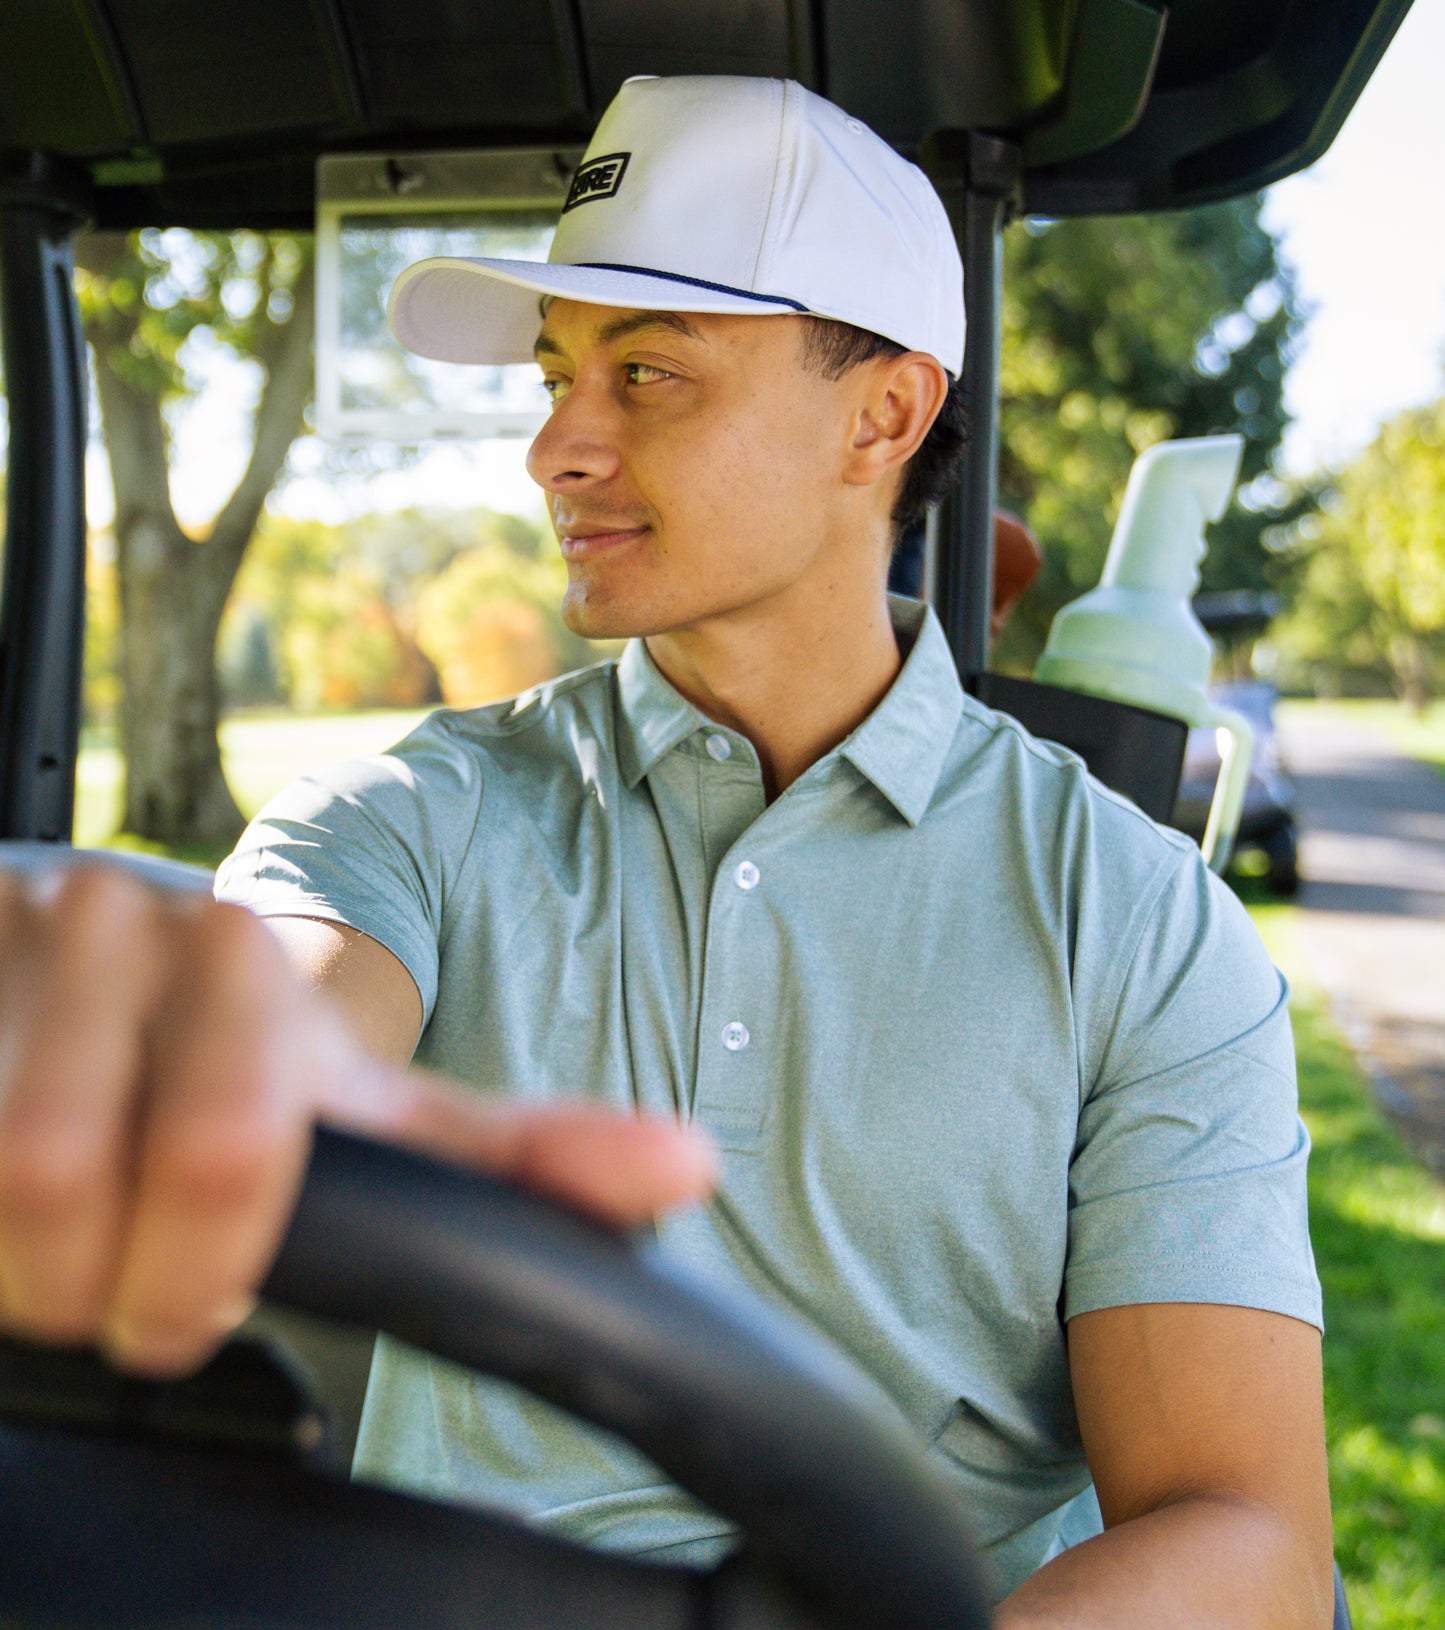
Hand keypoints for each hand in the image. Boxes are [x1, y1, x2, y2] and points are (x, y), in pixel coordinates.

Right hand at [0, 864, 714, 1377]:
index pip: (240, 1147)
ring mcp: (24, 936)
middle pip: (112, 1176)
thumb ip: (502, 1147)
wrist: (51, 953)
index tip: (188, 1314)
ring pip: (17, 1180)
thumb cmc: (218, 1053)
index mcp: (251, 972)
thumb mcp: (354, 1097)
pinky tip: (3, 1200)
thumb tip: (684, 1171)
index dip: (204, 1273)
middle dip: (124, 1281)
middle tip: (131, 1284)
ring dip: (33, 1262)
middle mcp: (135, 928)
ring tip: (64, 1237)